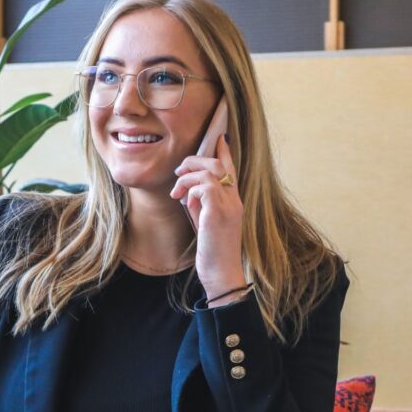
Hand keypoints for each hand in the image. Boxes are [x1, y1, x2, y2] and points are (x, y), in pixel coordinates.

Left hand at [170, 133, 245, 297]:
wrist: (222, 273)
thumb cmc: (213, 252)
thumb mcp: (206, 223)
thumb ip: (201, 204)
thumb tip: (188, 191)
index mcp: (234, 202)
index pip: (231, 169)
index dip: (224, 152)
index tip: (218, 138)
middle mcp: (234, 200)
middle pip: (218, 164)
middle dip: (195, 161)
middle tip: (178, 172)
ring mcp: (229, 206)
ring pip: (210, 172)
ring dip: (187, 177)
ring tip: (176, 191)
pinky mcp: (218, 214)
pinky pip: (205, 187)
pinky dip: (191, 190)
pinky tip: (185, 202)